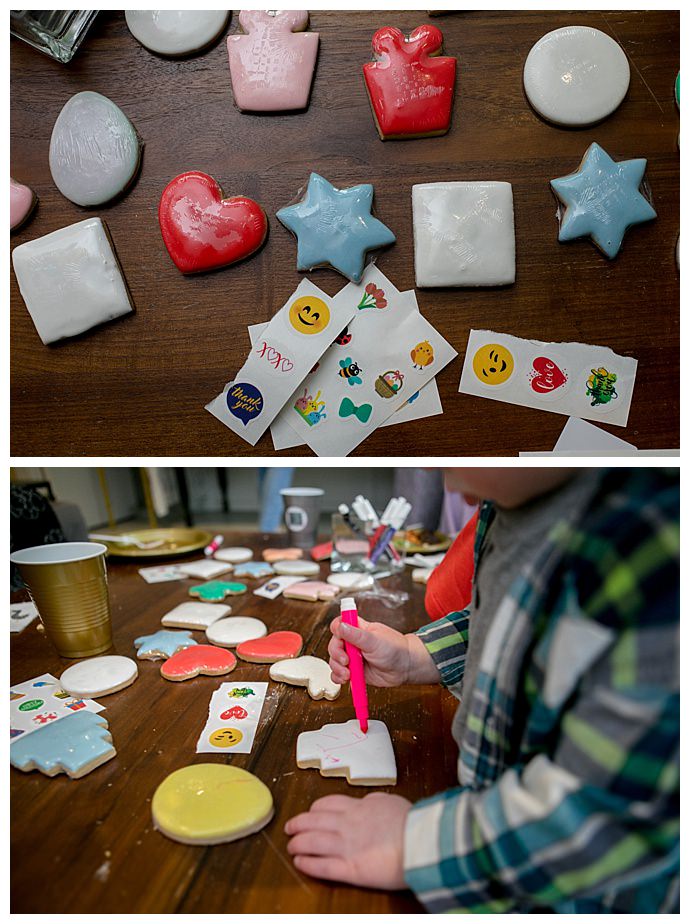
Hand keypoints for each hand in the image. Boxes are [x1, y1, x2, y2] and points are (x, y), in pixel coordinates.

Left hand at [285, 792, 410, 888]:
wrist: (422, 840)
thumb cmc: (413, 822)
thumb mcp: (391, 802)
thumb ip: (376, 803)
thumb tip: (369, 803)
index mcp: (360, 808)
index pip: (329, 804)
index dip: (315, 809)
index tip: (310, 813)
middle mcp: (349, 824)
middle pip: (315, 821)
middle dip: (299, 824)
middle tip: (290, 827)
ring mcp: (347, 846)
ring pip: (313, 842)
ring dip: (298, 843)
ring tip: (291, 846)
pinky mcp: (351, 869)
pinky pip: (323, 866)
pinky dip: (308, 864)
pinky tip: (300, 862)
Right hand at [328, 616, 438, 686]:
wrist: (406, 668)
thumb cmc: (396, 649)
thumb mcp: (374, 640)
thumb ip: (356, 634)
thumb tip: (341, 625)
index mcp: (358, 629)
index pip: (340, 624)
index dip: (337, 630)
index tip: (340, 638)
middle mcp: (354, 643)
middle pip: (334, 644)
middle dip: (337, 654)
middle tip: (346, 661)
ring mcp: (353, 658)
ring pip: (335, 661)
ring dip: (337, 668)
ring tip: (348, 673)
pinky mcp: (354, 671)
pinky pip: (339, 674)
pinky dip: (338, 677)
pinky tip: (345, 679)